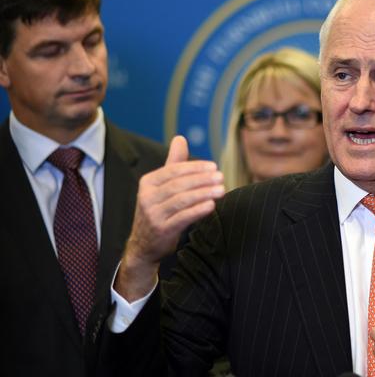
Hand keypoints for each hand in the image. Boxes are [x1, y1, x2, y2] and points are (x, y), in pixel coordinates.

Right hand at [115, 135, 224, 300]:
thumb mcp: (162, 186)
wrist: (144, 245)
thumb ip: (173, 163)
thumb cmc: (159, 209)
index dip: (195, 167)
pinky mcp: (161, 230)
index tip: (214, 166)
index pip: (173, 171)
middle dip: (202, 180)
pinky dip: (197, 210)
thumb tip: (180, 138)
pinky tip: (211, 206)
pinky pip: (182, 218)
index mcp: (148, 183)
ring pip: (182, 200)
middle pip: (179, 184)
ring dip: (203, 194)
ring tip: (221, 190)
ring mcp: (153, 215)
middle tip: (221, 177)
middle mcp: (147, 197)